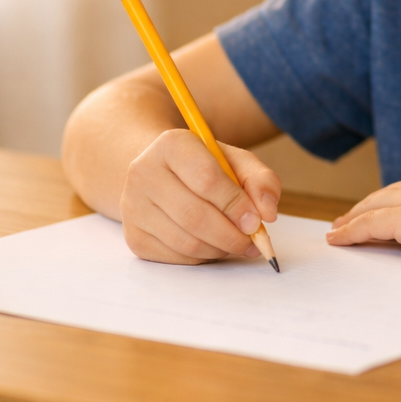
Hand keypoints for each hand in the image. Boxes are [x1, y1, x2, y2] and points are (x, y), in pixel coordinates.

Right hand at [120, 127, 281, 263]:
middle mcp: (144, 172)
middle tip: (253, 241)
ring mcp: (133, 206)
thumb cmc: (205, 167)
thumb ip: (260, 180)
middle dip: (232, 235)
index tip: (256, 221)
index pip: (206, 179)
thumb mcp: (236, 161)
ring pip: (186, 241)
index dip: (235, 204)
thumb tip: (268, 212)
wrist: (163, 174)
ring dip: (220, 249)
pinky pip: (176, 257)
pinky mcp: (133, 235)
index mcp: (172, 144)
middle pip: (194, 215)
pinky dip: (203, 257)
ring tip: (238, 243)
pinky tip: (214, 245)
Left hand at [325, 167, 400, 266]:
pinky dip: (349, 232)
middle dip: (361, 209)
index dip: (385, 204)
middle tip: (344, 221)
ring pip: (370, 208)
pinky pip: (367, 225)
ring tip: (336, 232)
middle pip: (382, 196)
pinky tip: (337, 240)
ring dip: (350, 221)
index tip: (374, 212)